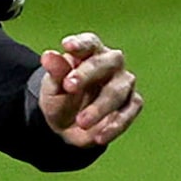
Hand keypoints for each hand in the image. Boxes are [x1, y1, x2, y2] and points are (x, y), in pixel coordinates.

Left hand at [38, 33, 142, 147]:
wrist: (66, 126)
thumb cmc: (61, 96)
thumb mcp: (52, 86)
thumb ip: (54, 72)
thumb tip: (48, 56)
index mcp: (91, 52)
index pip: (89, 43)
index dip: (80, 44)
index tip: (66, 46)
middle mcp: (111, 63)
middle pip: (107, 63)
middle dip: (87, 74)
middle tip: (69, 87)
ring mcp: (124, 83)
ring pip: (117, 91)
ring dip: (99, 107)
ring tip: (81, 122)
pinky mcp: (132, 104)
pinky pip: (128, 113)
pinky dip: (114, 126)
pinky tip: (99, 137)